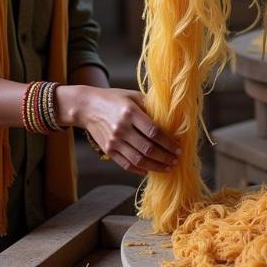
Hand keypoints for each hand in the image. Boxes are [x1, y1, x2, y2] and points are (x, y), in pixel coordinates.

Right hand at [57, 86, 180, 175]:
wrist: (87, 107)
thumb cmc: (114, 98)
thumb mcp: (133, 96)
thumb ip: (150, 106)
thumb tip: (170, 118)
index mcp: (130, 112)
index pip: (154, 132)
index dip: (168, 143)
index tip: (178, 148)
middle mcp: (122, 128)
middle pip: (148, 148)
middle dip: (165, 157)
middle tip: (176, 160)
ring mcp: (114, 141)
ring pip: (138, 160)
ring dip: (155, 166)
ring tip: (167, 167)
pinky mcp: (108, 150)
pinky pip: (126, 164)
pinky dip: (139, 170)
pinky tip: (149, 170)